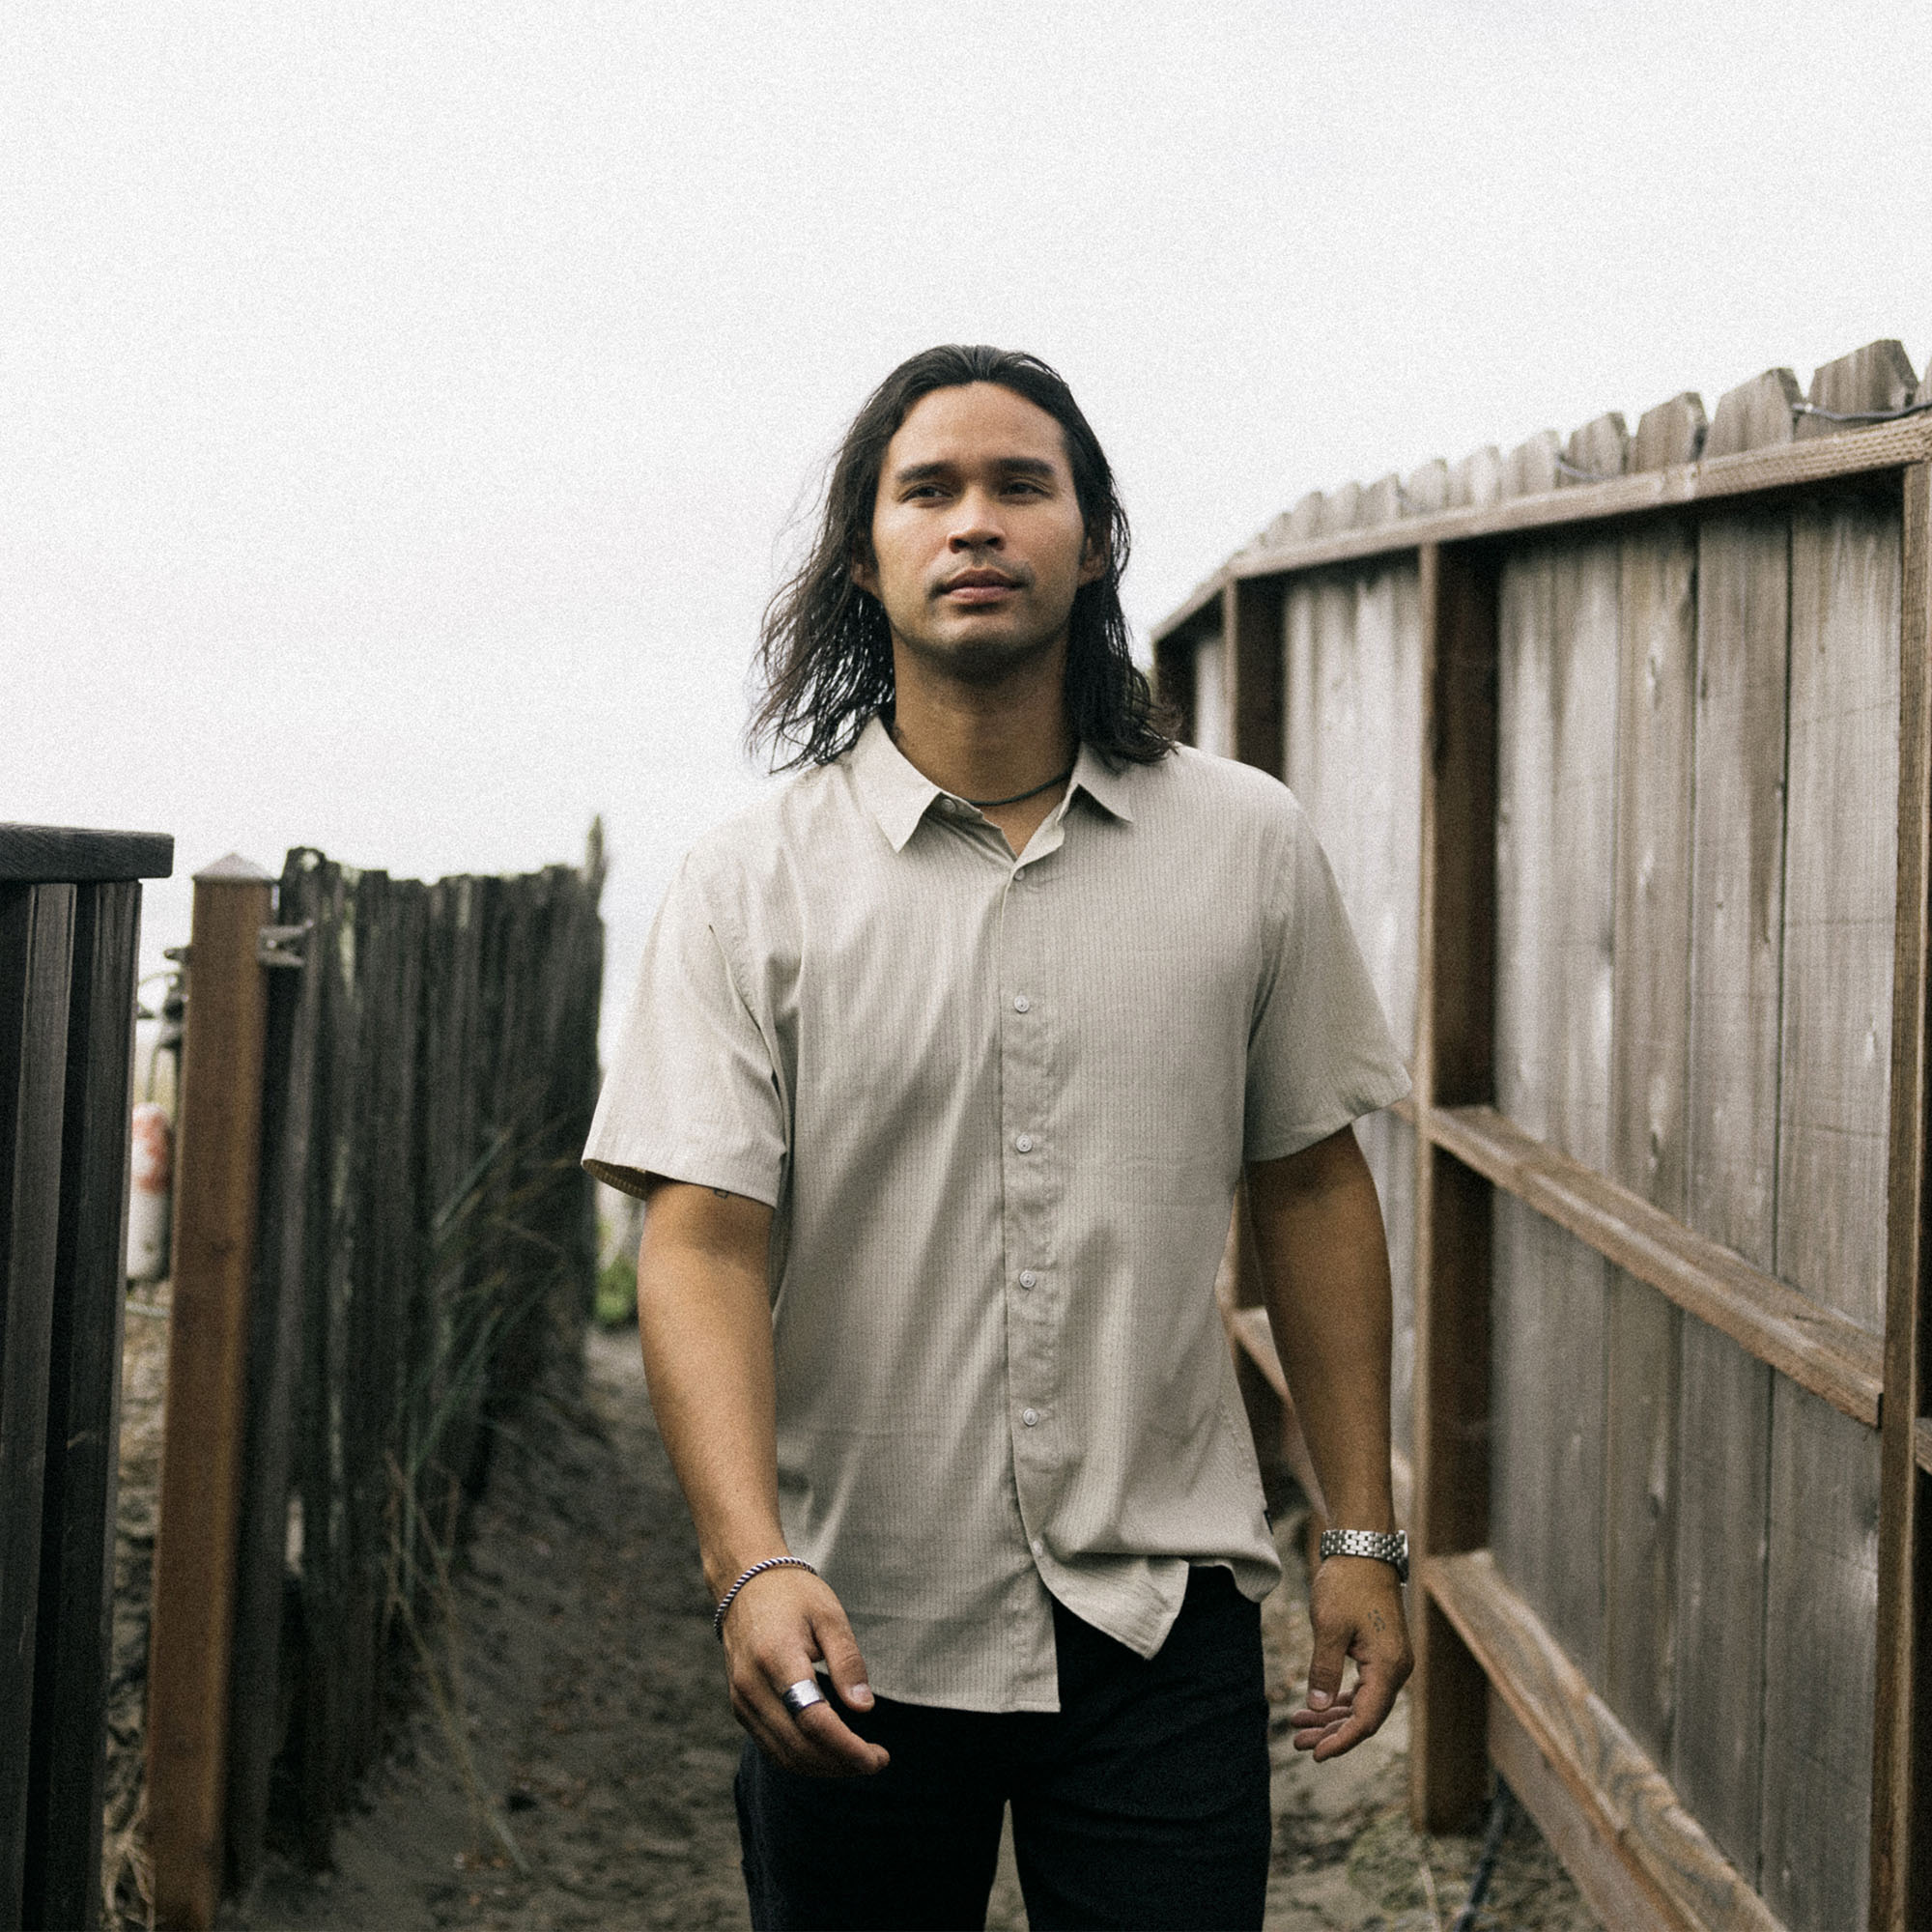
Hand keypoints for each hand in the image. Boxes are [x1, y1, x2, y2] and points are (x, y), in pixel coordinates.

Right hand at [720, 1566, 889, 1777]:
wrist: (745, 1584)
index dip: (847, 1747)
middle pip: (798, 1746)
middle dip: (841, 1763)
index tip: (878, 1757)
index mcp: (777, 1658)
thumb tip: (864, 1708)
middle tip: (876, 1760)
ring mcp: (742, 1700)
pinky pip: (771, 1747)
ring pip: (783, 1755)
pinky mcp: (740, 1707)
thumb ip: (848, 1661)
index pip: (813, 1720)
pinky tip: (830, 1752)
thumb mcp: (830, 1616)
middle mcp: (752, 1685)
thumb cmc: (794, 1595)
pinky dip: (803, 1759)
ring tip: (858, 1760)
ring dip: (823, 1767)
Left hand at [1288, 1555, 1412, 1759]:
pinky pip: (1362, 1687)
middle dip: (1331, 1731)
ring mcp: (1391, 1661)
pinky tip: (1317, 1706)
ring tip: (1299, 1726)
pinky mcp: (1381, 1652)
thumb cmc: (1347, 1584)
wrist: (1363, 1549)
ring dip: (1332, 1716)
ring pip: (1362, 1702)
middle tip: (1298, 1741)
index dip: (1341, 1740)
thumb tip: (1317, 1707)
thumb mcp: (1329, 1627)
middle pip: (1364, 1715)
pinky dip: (1339, 1698)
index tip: (1316, 1754)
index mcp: (1389, 1667)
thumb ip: (1324, 1669)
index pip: (1366, 1720)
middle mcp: (1396, 1669)